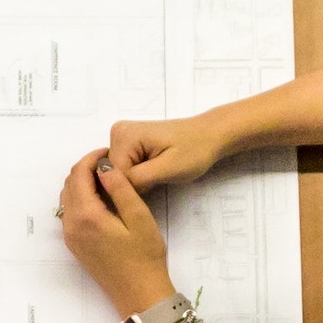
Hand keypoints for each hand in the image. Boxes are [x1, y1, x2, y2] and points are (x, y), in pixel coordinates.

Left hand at [57, 150, 175, 313]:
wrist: (139, 295)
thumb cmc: (145, 257)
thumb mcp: (139, 217)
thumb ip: (120, 188)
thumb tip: (104, 166)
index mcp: (86, 216)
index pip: (79, 174)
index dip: (93, 158)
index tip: (110, 153)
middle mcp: (71, 225)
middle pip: (69, 183)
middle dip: (86, 168)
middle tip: (110, 163)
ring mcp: (70, 236)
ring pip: (67, 197)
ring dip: (82, 182)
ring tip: (107, 178)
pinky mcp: (75, 245)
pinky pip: (70, 212)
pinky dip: (81, 198)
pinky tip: (102, 198)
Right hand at [100, 111, 229, 191]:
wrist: (209, 136)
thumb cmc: (194, 151)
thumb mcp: (168, 169)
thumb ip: (137, 179)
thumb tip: (112, 189)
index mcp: (123, 136)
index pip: (112, 176)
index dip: (130, 189)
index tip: (153, 187)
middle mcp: (116, 132)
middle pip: (112, 174)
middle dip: (132, 185)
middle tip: (157, 181)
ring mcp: (121, 137)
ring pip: (117, 174)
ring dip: (134, 182)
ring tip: (156, 176)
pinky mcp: (128, 143)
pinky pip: (123, 169)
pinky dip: (136, 177)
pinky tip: (152, 173)